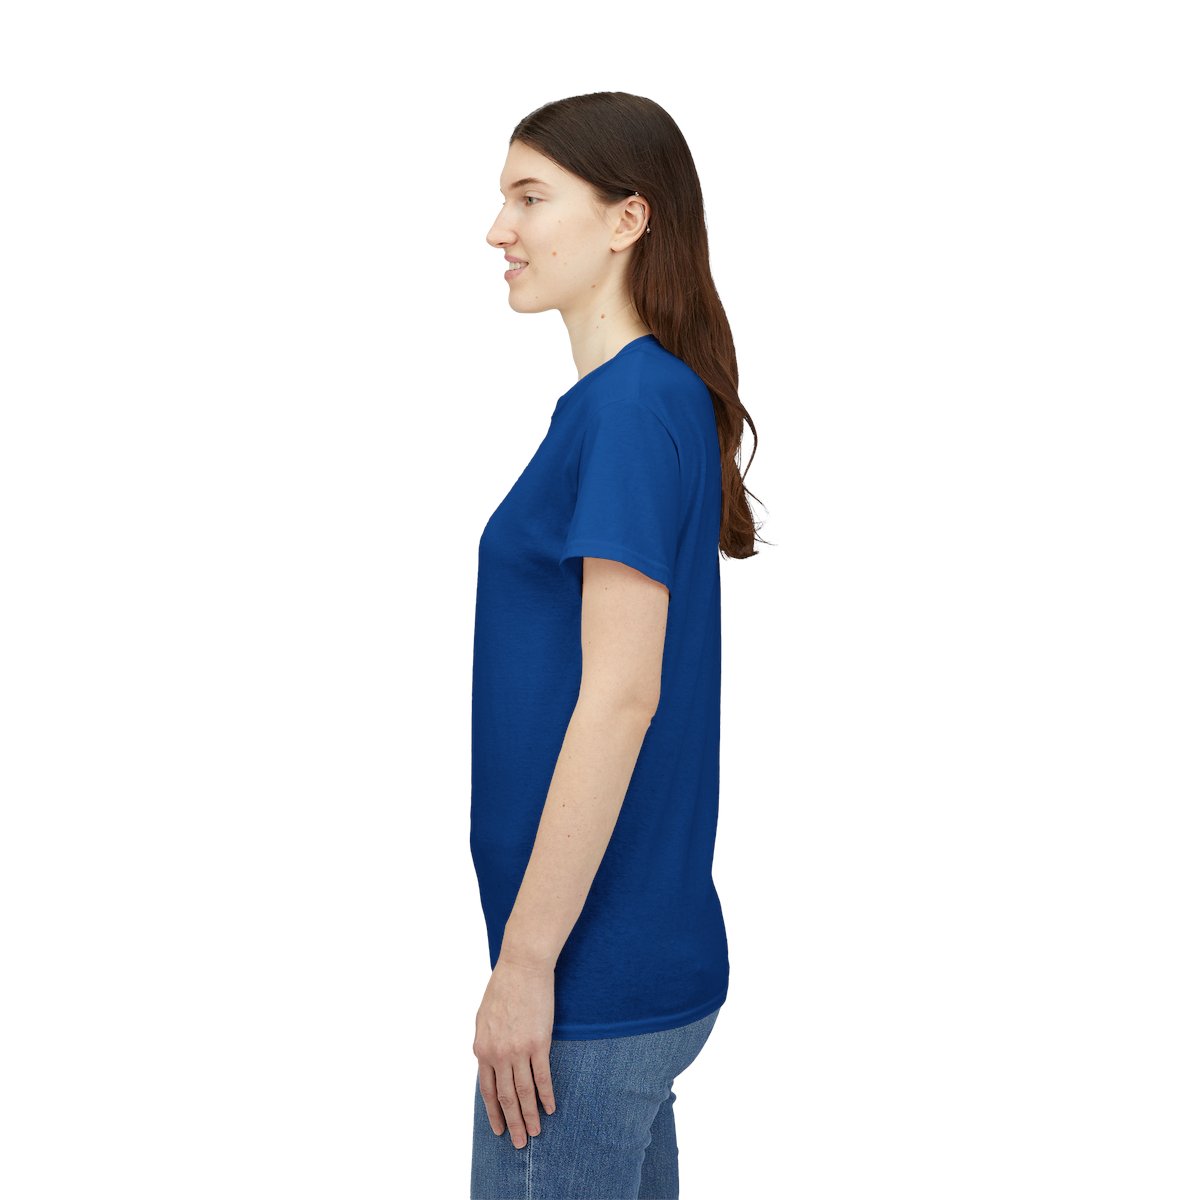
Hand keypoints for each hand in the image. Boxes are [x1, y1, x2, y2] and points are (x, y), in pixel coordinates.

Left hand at [473, 957, 556, 1148]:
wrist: (522, 968)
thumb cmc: (503, 987)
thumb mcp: (483, 1018)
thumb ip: (486, 1043)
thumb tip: (489, 1061)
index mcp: (482, 1048)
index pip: (487, 1089)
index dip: (494, 1112)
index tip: (500, 1130)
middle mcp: (498, 1054)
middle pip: (505, 1097)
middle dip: (512, 1122)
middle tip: (520, 1143)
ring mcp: (518, 1050)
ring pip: (524, 1092)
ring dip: (530, 1116)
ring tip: (535, 1133)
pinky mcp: (539, 1043)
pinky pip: (542, 1077)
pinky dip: (546, 1095)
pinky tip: (551, 1108)